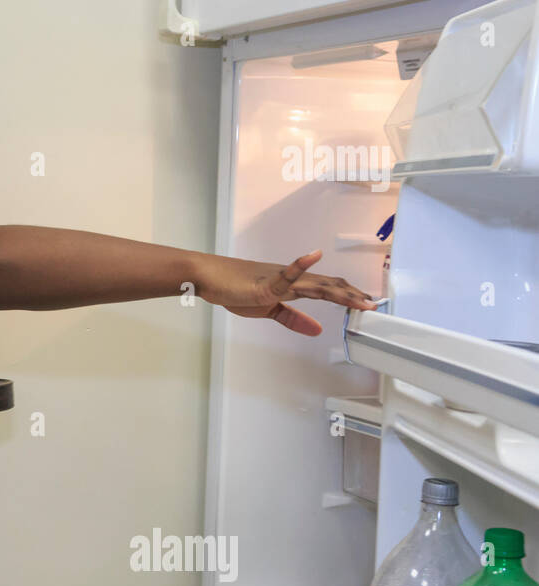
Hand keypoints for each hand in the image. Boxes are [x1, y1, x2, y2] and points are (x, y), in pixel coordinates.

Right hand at [196, 249, 378, 335]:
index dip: (348, 296)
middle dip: (353, 296)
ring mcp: (279, 278)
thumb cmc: (235, 289)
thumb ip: (292, 319)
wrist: (210, 277)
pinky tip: (314, 256)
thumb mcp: (267, 310)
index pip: (327, 290)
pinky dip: (300, 265)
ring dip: (340, 291)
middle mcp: (291, 279)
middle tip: (374, 306)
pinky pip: (284, 274)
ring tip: (360, 298)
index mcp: (293, 286)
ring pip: (315, 283)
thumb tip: (317, 330)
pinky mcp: (265, 282)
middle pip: (328, 286)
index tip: (368, 304)